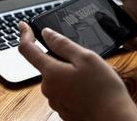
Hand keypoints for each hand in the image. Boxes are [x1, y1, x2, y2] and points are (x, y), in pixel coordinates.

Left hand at [18, 22, 136, 120]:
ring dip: (70, 72)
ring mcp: (55, 101)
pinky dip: (73, 85)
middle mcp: (48, 88)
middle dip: (61, 57)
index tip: (23, 25)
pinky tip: (90, 87)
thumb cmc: (103, 89)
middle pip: (47, 64)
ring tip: (92, 75)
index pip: (27, 49)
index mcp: (51, 73)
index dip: (25, 34)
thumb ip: (63, 44)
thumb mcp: (86, 58)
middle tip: (83, 58)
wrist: (114, 119)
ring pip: (57, 77)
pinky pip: (64, 90)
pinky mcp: (64, 109)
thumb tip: (47, 34)